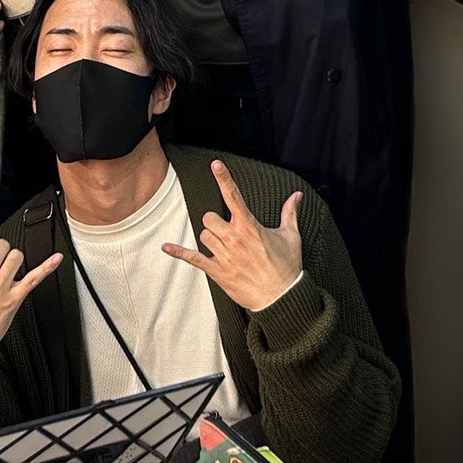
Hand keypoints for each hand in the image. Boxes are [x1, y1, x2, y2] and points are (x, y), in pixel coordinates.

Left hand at [160, 159, 303, 312]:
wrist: (281, 298)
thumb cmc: (287, 267)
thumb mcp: (291, 237)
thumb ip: (290, 213)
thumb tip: (296, 195)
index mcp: (250, 227)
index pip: (233, 196)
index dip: (224, 178)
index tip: (215, 164)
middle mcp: (234, 239)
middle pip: (209, 218)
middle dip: (216, 222)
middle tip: (228, 232)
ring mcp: (224, 256)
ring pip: (203, 235)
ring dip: (211, 238)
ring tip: (225, 248)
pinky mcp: (217, 271)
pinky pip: (192, 258)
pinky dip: (178, 252)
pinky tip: (166, 247)